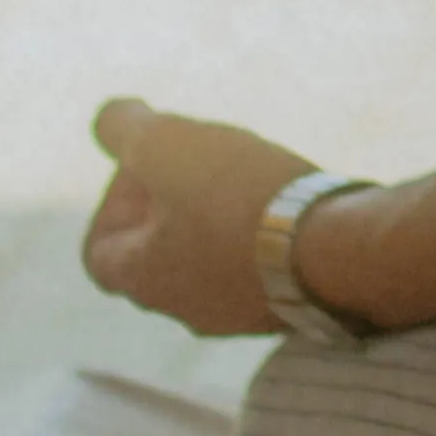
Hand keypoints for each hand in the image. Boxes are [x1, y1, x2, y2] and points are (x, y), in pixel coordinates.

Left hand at [82, 94, 333, 338]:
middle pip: (158, 257)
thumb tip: (112, 120)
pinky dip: (263, 236)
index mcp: (144, 281)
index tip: (146, 165)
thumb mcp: (164, 144)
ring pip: (211, 263)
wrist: (335, 250)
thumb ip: (121, 128)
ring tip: (247, 175)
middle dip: (170, 206)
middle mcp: (187, 309)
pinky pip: (262, 269)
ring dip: (218, 220)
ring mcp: (241, 315)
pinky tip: (288, 201)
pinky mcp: (290, 307)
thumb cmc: (238, 199)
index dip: (113, 204)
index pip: (100, 253)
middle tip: (198, 163)